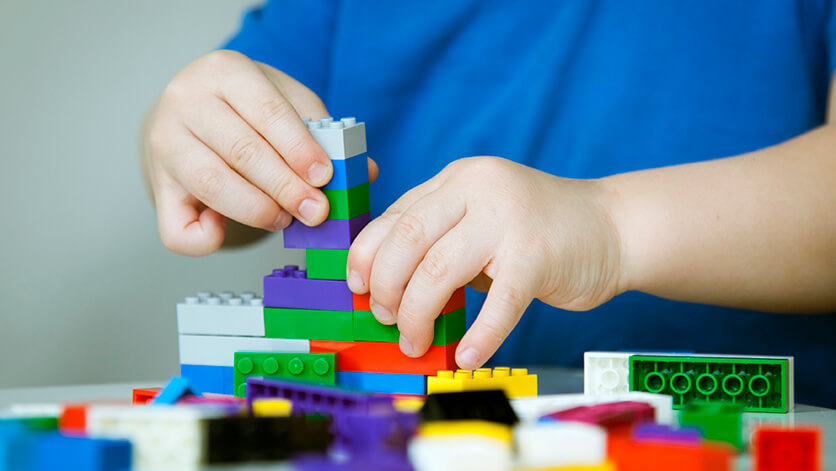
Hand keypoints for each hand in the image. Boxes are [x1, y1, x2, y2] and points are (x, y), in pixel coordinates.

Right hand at [144, 50, 376, 255]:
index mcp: (224, 71)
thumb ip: (323, 133)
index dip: (299, 149)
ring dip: (258, 210)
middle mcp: (185, 101)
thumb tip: (364, 172)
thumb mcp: (286, 102)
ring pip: (211, 185)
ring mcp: (165, 145)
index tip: (325, 176)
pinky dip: (206, 240)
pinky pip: (177, 229)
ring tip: (285, 218)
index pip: (267, 112)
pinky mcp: (158, 187)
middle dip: (286, 188)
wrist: (188, 112)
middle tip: (316, 211)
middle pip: (241, 151)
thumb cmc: (247, 108)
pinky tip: (225, 230)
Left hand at [346, 157, 623, 368]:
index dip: (367, 256)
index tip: (358, 287)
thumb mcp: (482, 218)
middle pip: (407, 240)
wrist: (615, 227)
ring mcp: (510, 220)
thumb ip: (440, 238)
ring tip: (416, 342)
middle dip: (386, 288)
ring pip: (438, 270)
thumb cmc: (540, 232)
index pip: (395, 216)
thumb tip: (387, 287)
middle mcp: (479, 190)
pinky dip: (478, 336)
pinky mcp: (537, 256)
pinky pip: (497, 305)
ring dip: (418, 315)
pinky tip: (467, 356)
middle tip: (387, 319)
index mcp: (459, 180)